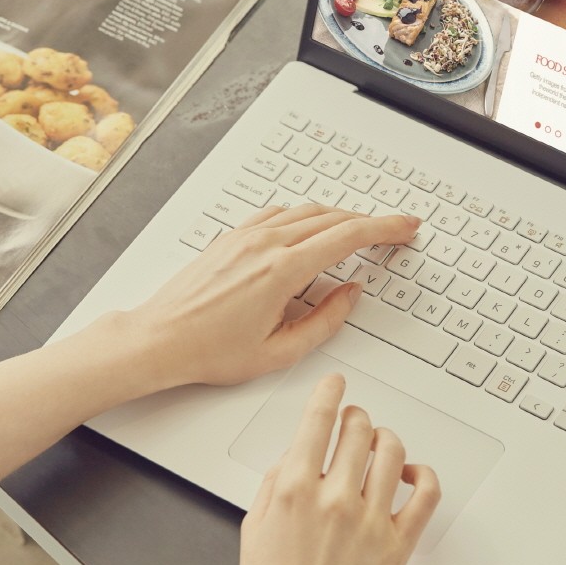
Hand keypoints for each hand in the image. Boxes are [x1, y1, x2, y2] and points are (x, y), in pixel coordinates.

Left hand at [115, 204, 418, 389]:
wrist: (159, 339)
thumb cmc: (209, 351)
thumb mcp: (279, 352)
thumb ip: (325, 322)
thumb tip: (350, 295)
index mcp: (282, 271)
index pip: (347, 236)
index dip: (384, 228)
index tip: (405, 227)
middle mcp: (265, 245)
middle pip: (332, 218)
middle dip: (370, 220)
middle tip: (395, 228)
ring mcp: (245, 237)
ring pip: (305, 211)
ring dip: (339, 216)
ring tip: (359, 229)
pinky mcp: (230, 238)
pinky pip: (277, 214)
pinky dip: (303, 216)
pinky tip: (308, 227)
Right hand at [236, 373, 439, 564]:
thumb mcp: (253, 527)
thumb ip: (274, 482)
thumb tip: (296, 452)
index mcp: (295, 490)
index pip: (318, 420)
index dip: (329, 392)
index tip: (335, 383)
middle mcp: (334, 499)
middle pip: (359, 429)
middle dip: (355, 417)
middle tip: (353, 421)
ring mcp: (370, 520)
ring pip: (393, 451)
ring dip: (384, 438)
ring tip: (378, 444)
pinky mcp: (397, 545)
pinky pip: (425, 494)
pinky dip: (423, 474)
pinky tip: (409, 474)